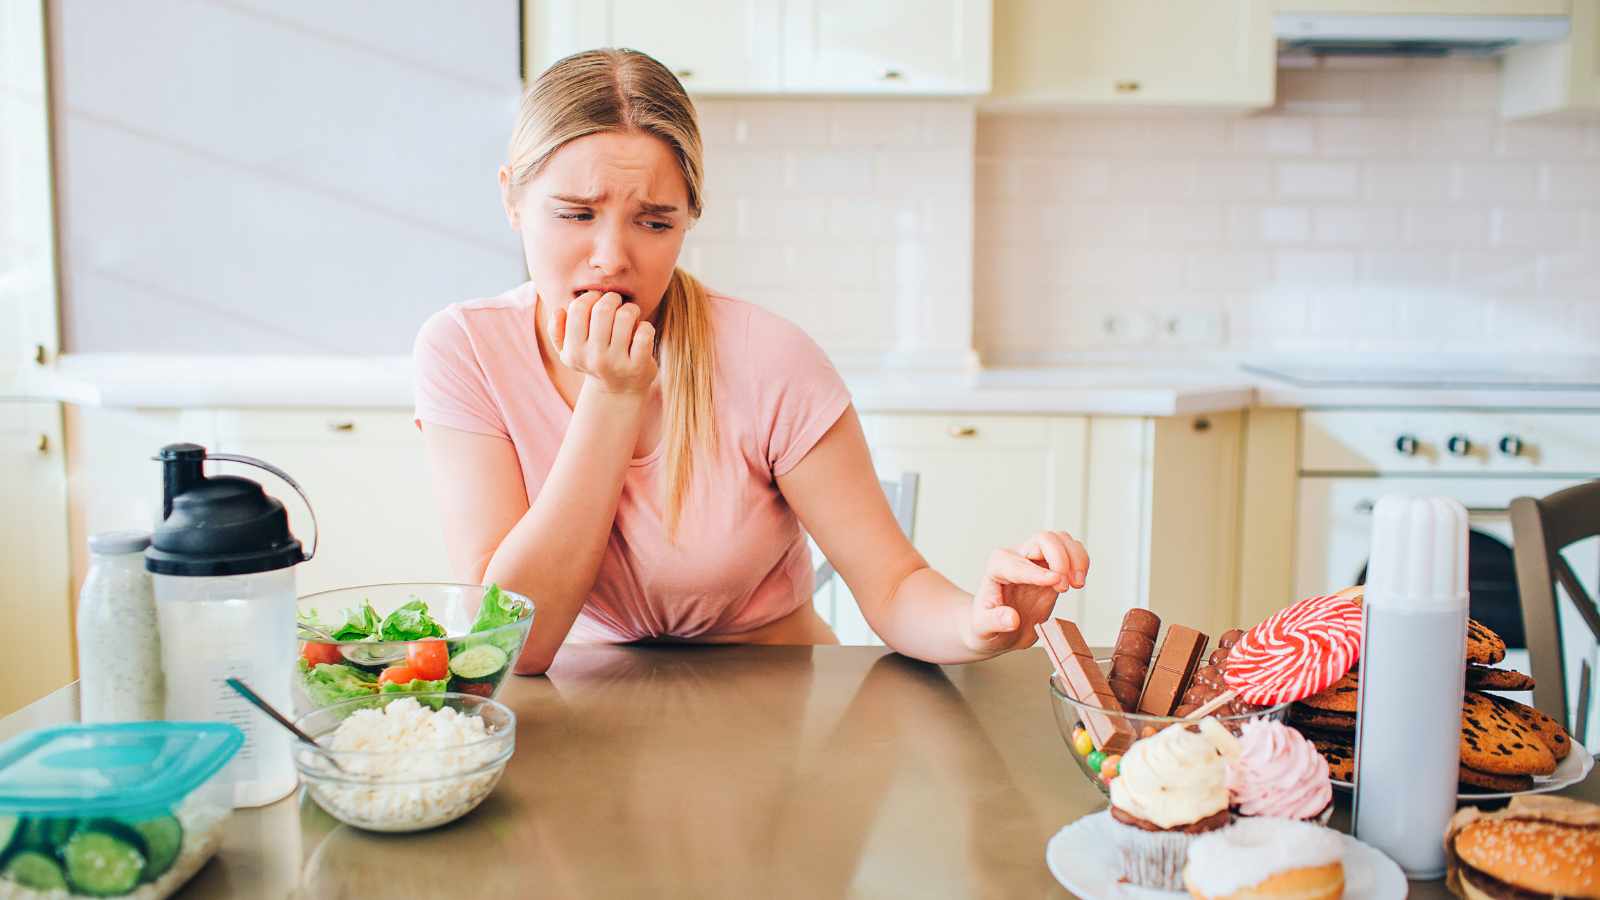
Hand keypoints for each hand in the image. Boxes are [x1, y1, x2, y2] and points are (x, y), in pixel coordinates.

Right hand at [548, 291, 655, 394]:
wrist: (619, 391)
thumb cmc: (594, 360)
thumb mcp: (569, 351)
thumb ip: (557, 330)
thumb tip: (559, 310)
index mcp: (573, 352)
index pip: (577, 309)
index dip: (590, 297)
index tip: (598, 299)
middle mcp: (594, 359)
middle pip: (602, 310)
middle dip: (612, 298)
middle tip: (617, 303)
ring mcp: (617, 364)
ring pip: (625, 317)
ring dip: (631, 309)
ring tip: (630, 314)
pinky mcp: (639, 366)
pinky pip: (644, 333)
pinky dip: (645, 326)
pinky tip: (641, 331)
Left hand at [964, 531, 1088, 654]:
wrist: (998, 630)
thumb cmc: (987, 625)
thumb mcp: (983, 628)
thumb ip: (994, 621)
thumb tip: (1011, 619)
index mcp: (997, 568)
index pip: (1018, 563)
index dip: (1037, 572)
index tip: (1055, 581)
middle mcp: (1017, 558)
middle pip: (1043, 539)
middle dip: (1060, 559)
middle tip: (1066, 587)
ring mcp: (1037, 561)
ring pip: (1060, 540)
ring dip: (1075, 558)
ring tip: (1077, 584)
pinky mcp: (1053, 568)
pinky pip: (1071, 551)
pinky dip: (1081, 561)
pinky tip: (1078, 581)